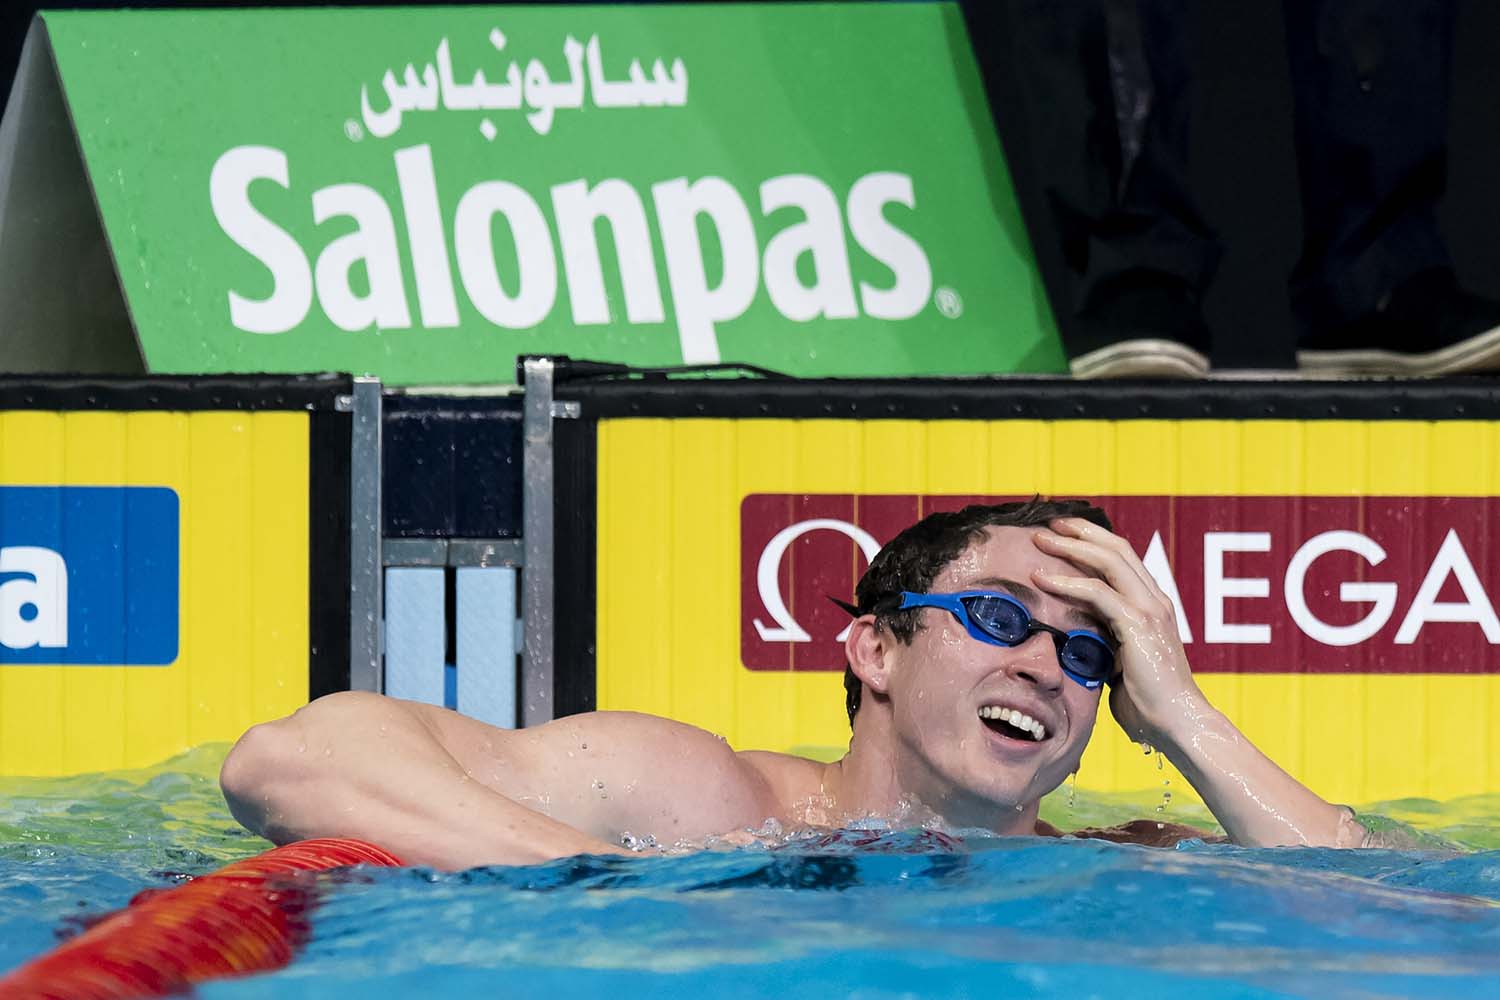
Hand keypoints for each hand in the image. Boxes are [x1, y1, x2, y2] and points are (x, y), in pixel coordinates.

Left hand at [1029, 518, 1206, 746]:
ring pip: (1108, 560)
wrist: (1178, 725)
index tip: (1062, 534)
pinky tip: (1041, 579)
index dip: (1093, 542)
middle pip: (1116, 548)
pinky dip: (1066, 582)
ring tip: (1039, 539)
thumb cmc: (1150, 706)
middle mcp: (1155, 600)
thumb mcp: (1121, 666)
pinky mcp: (1139, 625)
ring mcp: (1150, 609)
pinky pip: (1098, 593)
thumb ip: (1105, 646)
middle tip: (1048, 524)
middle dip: (1080, 532)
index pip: (1122, 560)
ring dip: (1070, 546)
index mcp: (1153, 606)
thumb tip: (1079, 644)